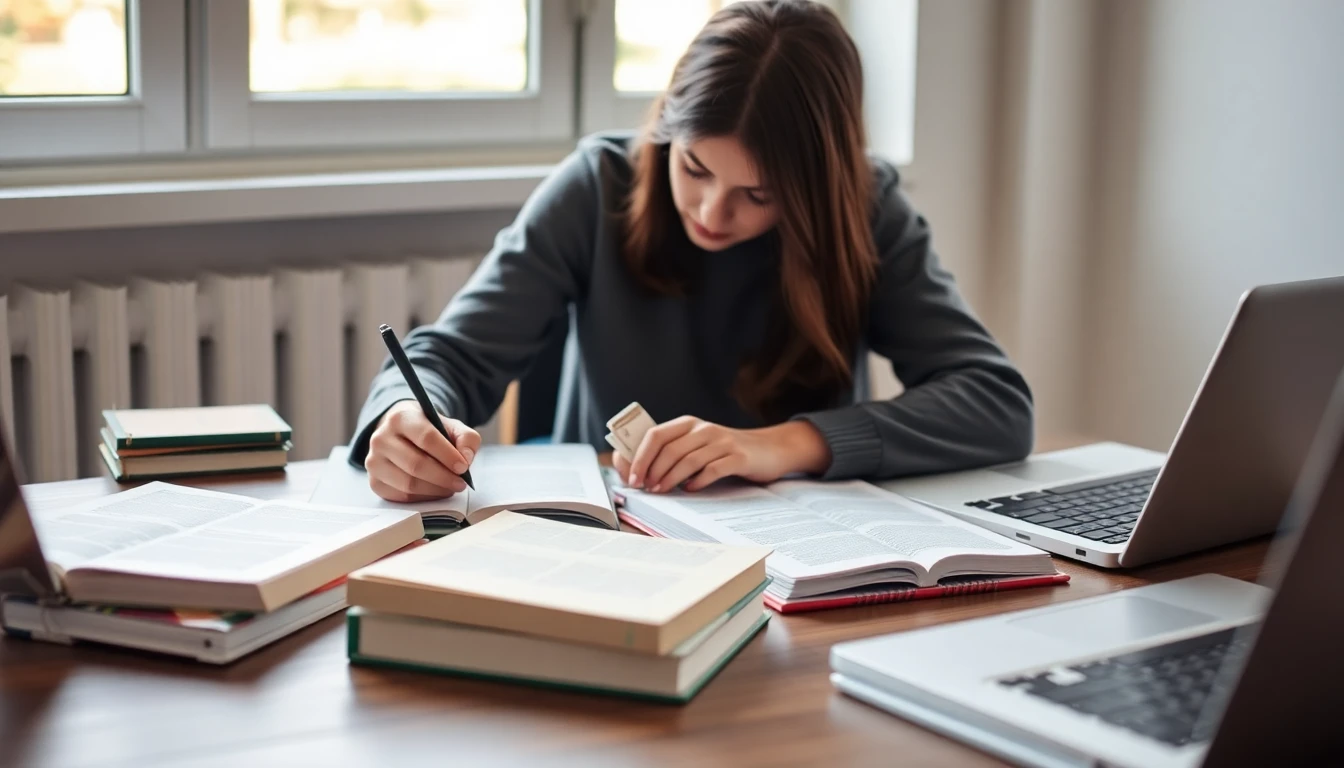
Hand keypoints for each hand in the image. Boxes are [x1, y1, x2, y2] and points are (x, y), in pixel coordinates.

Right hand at [366, 400, 480, 501]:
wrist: (400, 433)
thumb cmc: (428, 430)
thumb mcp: (450, 425)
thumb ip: (466, 438)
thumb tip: (466, 459)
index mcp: (400, 418)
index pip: (426, 437)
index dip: (447, 455)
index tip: (463, 467)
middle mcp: (381, 438)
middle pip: (416, 464)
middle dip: (443, 477)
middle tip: (461, 483)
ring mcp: (374, 461)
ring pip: (408, 484)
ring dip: (435, 490)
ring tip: (450, 487)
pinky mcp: (375, 481)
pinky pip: (401, 496)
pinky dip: (423, 497)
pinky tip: (434, 490)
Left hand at [612, 416, 830, 492]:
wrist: (770, 450)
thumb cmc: (726, 452)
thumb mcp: (698, 446)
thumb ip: (672, 455)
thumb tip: (636, 472)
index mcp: (688, 424)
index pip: (655, 435)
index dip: (639, 457)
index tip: (632, 479)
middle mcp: (704, 429)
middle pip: (670, 449)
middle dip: (652, 471)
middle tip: (646, 489)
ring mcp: (723, 442)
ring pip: (688, 460)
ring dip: (670, 479)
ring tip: (662, 491)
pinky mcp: (739, 457)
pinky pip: (713, 469)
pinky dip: (698, 481)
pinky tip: (690, 490)